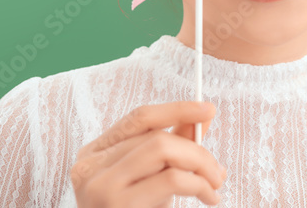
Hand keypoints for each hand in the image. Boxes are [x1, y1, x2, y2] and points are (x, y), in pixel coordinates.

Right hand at [70, 100, 227, 206]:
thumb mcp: (148, 180)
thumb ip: (170, 148)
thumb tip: (201, 117)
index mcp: (94, 155)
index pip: (139, 118)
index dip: (176, 109)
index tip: (208, 109)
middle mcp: (90, 167)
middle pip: (156, 135)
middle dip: (196, 148)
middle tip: (217, 170)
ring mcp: (100, 188)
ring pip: (163, 149)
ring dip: (200, 163)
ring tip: (214, 183)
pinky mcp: (118, 206)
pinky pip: (171, 178)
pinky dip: (199, 184)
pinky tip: (208, 197)